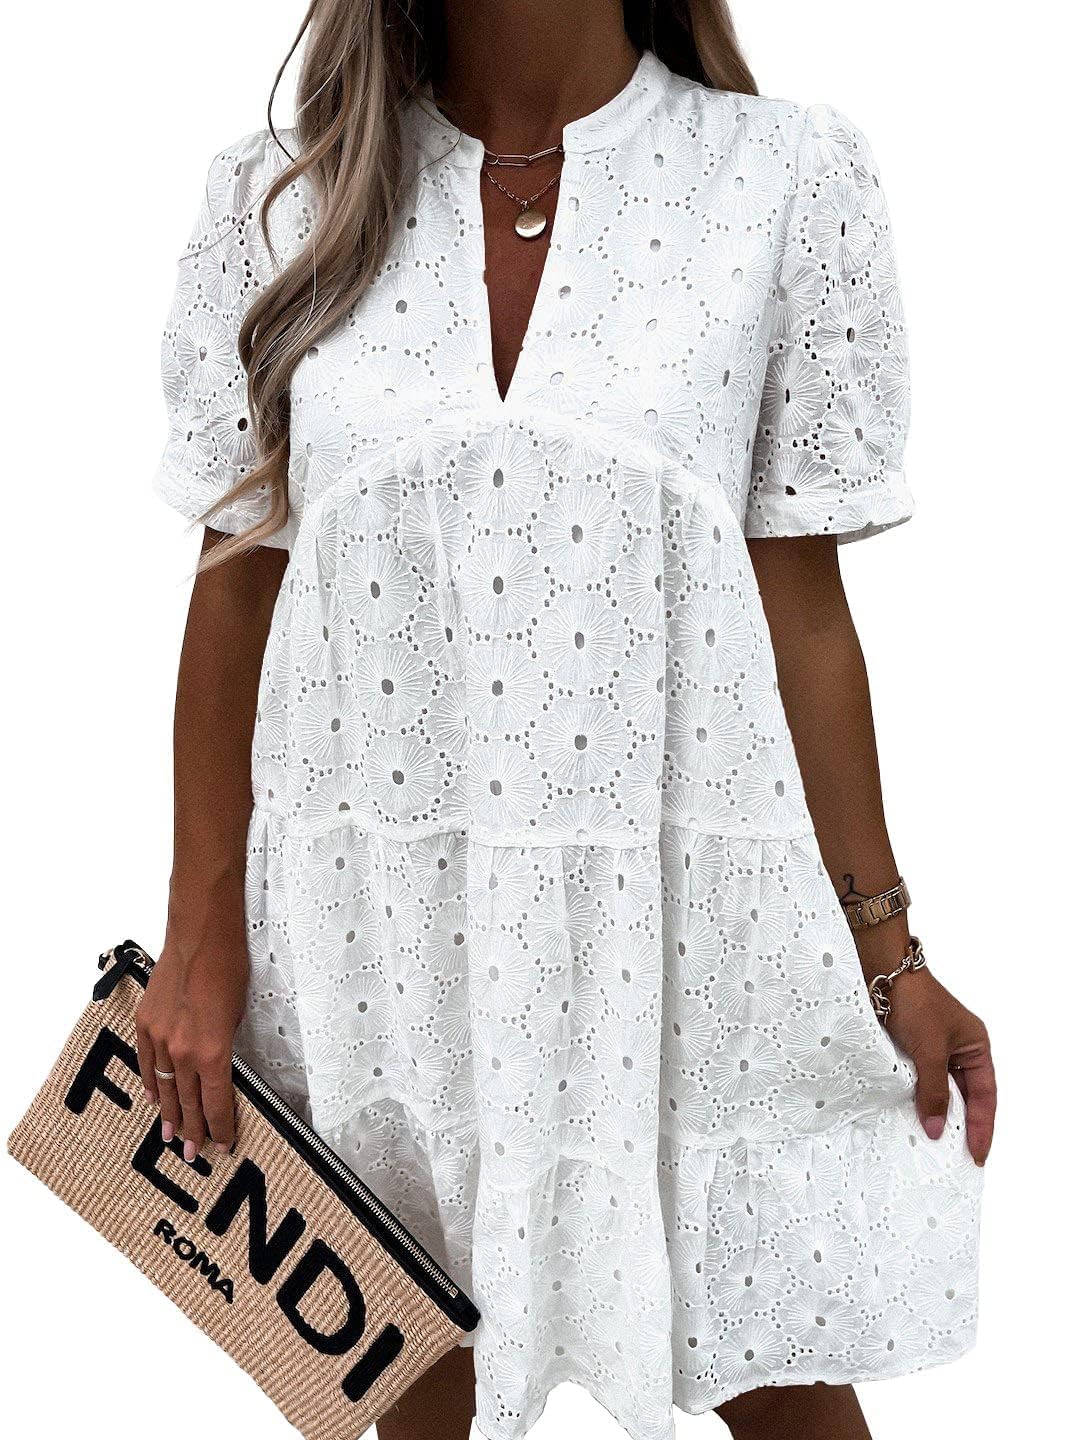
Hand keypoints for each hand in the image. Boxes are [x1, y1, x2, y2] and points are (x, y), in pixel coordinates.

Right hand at [134, 923, 248, 1161]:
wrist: (200, 937)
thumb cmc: (229, 969)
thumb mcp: (239, 1015)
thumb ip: (225, 1047)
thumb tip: (219, 1068)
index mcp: (214, 1052)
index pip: (217, 1102)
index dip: (221, 1126)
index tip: (223, 1145)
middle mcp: (184, 1051)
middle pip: (189, 1101)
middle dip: (194, 1130)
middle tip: (194, 1155)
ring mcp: (160, 1039)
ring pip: (164, 1087)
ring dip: (169, 1114)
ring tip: (172, 1138)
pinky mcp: (145, 1024)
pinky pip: (145, 1063)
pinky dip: (150, 1083)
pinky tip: (154, 1100)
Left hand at [884, 967, 995, 1166]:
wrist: (881, 973)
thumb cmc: (915, 1003)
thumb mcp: (930, 1051)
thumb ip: (933, 1092)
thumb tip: (936, 1129)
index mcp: (976, 1046)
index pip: (985, 1095)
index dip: (983, 1126)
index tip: (978, 1154)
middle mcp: (958, 1048)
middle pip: (965, 1095)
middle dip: (962, 1124)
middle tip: (957, 1156)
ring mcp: (934, 1048)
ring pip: (940, 1090)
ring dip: (937, 1112)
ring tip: (934, 1143)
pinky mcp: (910, 1048)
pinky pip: (919, 1081)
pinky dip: (917, 1099)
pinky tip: (911, 1116)